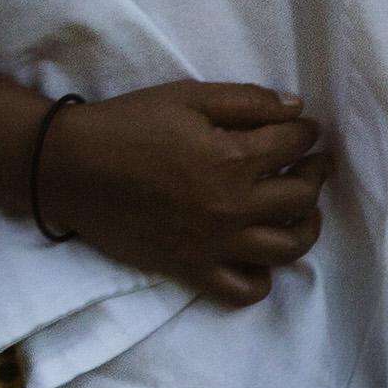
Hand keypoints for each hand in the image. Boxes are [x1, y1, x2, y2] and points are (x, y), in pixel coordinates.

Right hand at [39, 82, 331, 306]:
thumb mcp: (188, 97)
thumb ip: (247, 101)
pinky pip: (245, 289)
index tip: (306, 130)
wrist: (72, 168)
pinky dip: (263, 276)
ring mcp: (215, 244)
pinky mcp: (193, 269)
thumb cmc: (129, 124)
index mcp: (234, 158)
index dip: (307, 133)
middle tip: (312, 163)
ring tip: (300, 210)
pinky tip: (259, 252)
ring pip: (288, 248)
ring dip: (306, 226)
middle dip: (316, 174)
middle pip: (302, 198)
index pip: (295, 145)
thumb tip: (296, 110)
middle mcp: (233, 206)